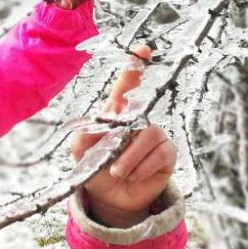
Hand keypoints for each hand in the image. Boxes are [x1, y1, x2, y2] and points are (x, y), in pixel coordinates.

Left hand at [71, 45, 175, 227]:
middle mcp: (138, 121)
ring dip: (129, 158)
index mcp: (117, 114)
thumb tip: (106, 121)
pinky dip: (142, 166)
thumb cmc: (96, 169)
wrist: (111, 199)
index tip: (143, 49)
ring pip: (148, 135)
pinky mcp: (166, 153)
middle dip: (129, 133)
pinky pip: (159, 153)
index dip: (135, 67)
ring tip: (117, 172)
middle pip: (140, 111)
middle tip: (112, 160)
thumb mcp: (81, 150)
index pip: (126, 87)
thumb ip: (86, 133)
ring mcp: (154, 136)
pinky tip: (133, 175)